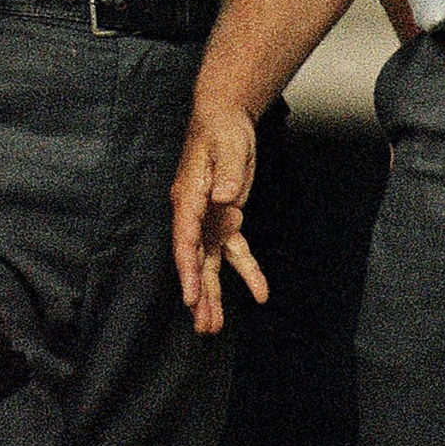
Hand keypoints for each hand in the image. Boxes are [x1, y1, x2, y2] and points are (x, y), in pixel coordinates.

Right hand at [170, 94, 271, 334]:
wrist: (225, 118)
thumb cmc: (222, 129)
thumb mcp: (229, 146)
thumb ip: (229, 173)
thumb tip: (225, 199)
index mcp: (188, 197)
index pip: (184, 239)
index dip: (187, 270)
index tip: (190, 297)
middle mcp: (193, 213)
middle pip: (193, 260)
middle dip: (198, 294)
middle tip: (204, 327)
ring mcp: (207, 219)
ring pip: (209, 264)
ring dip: (212, 294)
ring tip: (214, 327)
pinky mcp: (224, 219)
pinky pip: (234, 252)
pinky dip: (247, 272)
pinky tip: (260, 293)